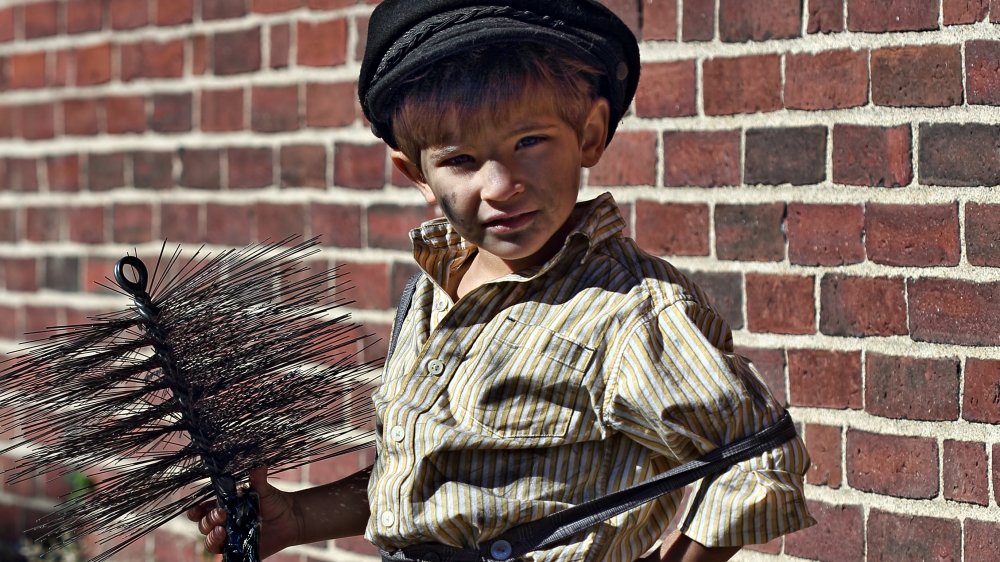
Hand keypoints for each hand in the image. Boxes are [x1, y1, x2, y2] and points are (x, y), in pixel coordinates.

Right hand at [186, 467, 302, 557]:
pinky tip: (228, 550)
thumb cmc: (274, 501)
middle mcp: (223, 524)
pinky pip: (226, 557)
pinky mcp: (239, 551)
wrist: (291, 518)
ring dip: (212, 538)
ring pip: (211, 543)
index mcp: (224, 507)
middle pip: (204, 526)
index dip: (196, 511)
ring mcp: (230, 539)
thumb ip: (258, 480)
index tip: (197, 510)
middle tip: (222, 515)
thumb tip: (259, 466)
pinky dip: (224, 556)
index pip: (202, 510)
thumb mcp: (264, 490)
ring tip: (222, 531)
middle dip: (208, 521)